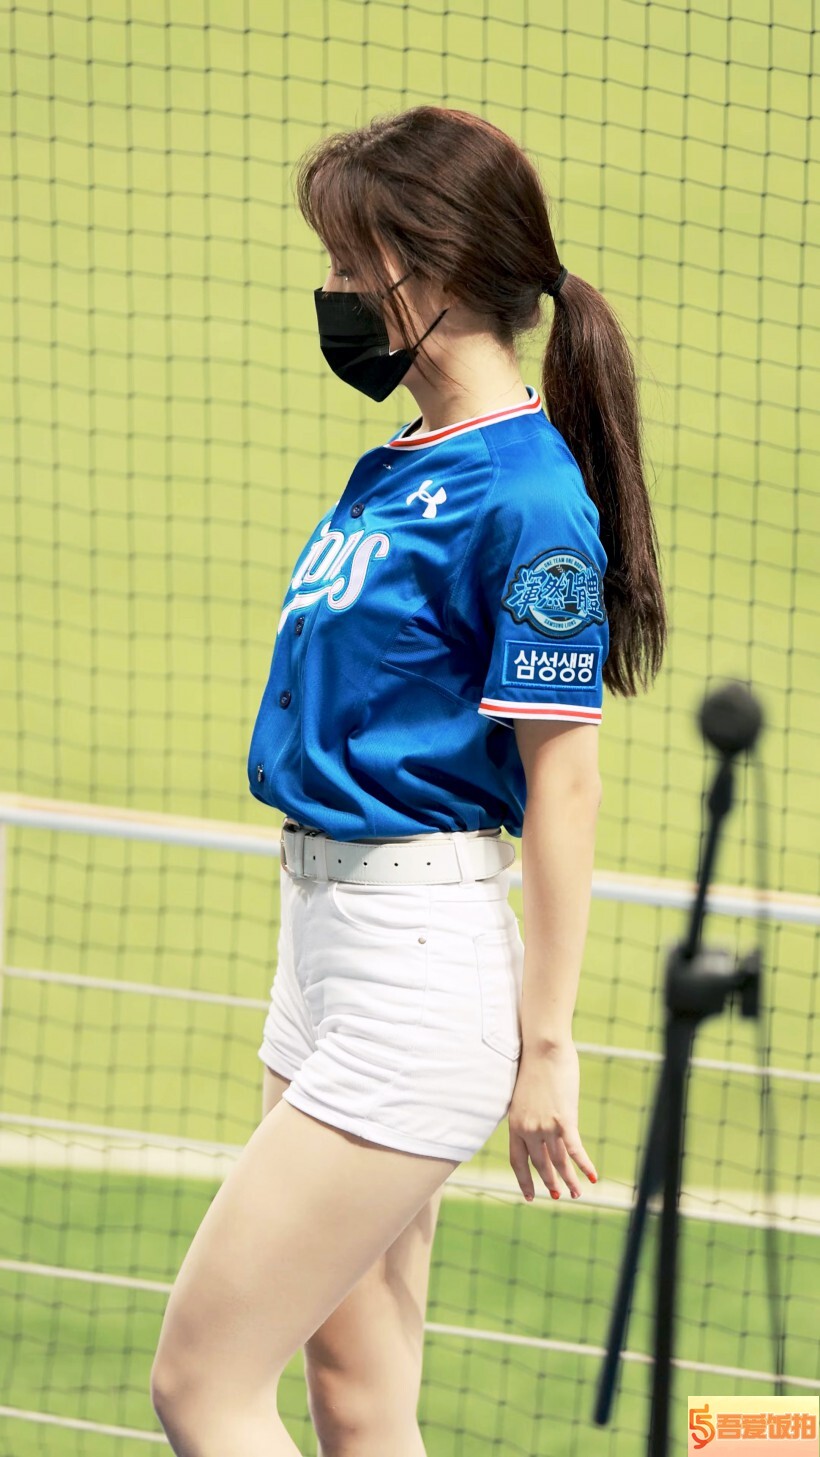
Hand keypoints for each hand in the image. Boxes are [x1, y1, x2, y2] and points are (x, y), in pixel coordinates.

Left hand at [508, 1039, 598, 1201]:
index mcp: (515, 1124)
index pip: (517, 1161)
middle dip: (550, 1182)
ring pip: (559, 1162)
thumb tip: (537, 1122)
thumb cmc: (533, 1064)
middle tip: (558, 1195)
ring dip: (569, 1180)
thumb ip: (528, 1113)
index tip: (530, 1195)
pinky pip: (575, 1150)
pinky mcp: (564, 1120)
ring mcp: (546, 1126)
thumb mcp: (523, 1094)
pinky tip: (592, 1177)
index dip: (524, 1180)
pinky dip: (584, 1166)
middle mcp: (528, 1129)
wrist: (542, 1048)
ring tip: (576, 1194)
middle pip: (540, 1164)